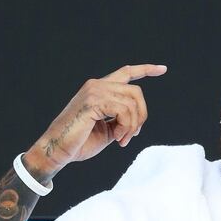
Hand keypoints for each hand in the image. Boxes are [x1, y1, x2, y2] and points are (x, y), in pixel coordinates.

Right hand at [26, 62, 168, 176]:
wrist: (58, 151)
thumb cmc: (78, 143)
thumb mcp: (106, 131)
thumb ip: (120, 121)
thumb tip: (136, 122)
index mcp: (99, 89)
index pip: (126, 72)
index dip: (146, 70)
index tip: (162, 69)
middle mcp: (97, 85)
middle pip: (136, 92)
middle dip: (141, 117)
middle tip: (131, 136)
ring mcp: (94, 91)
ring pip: (132, 103)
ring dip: (132, 126)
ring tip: (122, 140)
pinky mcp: (93, 101)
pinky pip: (124, 111)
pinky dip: (126, 127)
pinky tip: (118, 138)